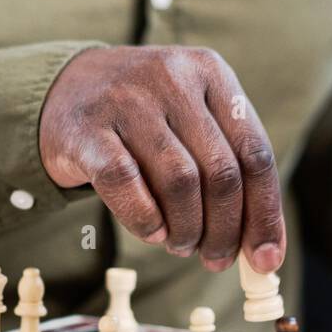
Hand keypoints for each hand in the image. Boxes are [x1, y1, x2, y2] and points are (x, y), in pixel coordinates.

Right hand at [39, 46, 285, 272]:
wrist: (65, 90)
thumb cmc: (146, 120)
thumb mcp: (194, 123)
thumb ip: (232, 172)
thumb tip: (266, 249)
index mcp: (211, 73)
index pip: (256, 154)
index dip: (265, 214)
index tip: (265, 258)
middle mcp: (173, 78)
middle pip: (221, 173)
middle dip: (225, 230)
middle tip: (217, 258)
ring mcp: (127, 100)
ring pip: (180, 182)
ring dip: (187, 230)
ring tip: (183, 245)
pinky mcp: (87, 129)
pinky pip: (127, 186)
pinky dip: (146, 221)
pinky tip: (153, 233)